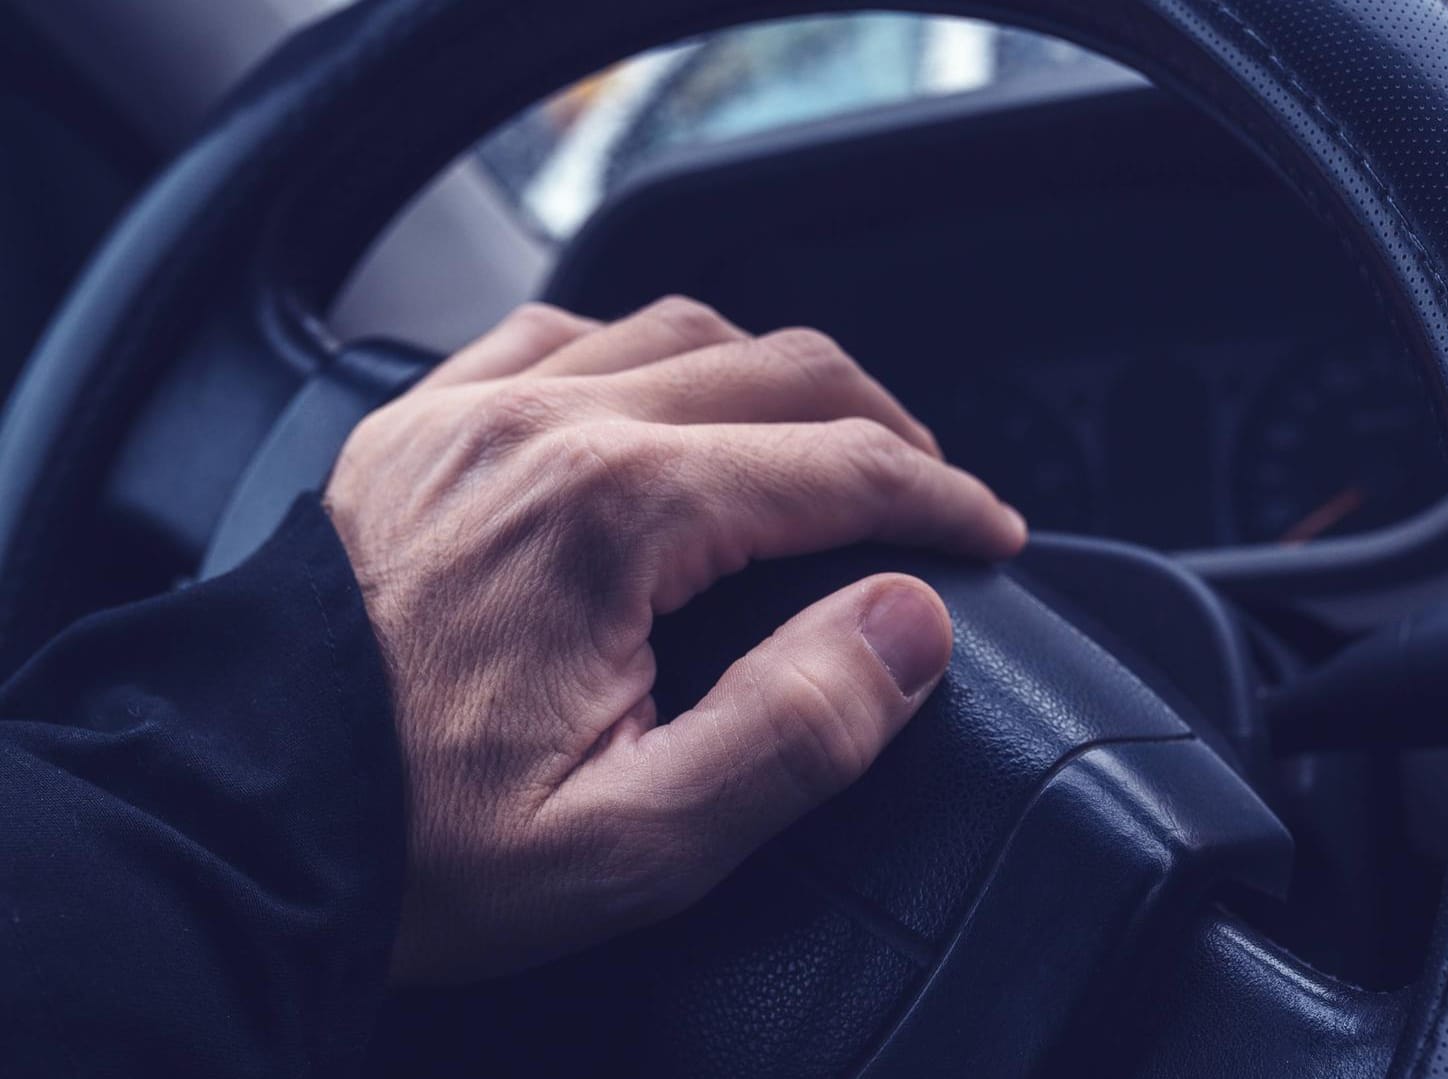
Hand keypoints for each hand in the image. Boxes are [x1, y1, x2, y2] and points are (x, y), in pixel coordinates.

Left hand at [324, 299, 1025, 981]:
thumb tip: (906, 625)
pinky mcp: (418, 427)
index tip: (989, 534)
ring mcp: (471, 412)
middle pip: (778, 369)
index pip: (838, 466)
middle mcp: (545, 428)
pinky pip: (556, 331)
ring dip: (776, 374)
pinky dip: (643, 350)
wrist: (228, 824)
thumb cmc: (413, 845)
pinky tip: (662, 395)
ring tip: (822, 437)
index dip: (941, 499)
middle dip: (883, 426)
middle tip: (932, 491)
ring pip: (677, 328)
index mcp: (612, 512)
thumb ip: (794, 729)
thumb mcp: (632, 840)